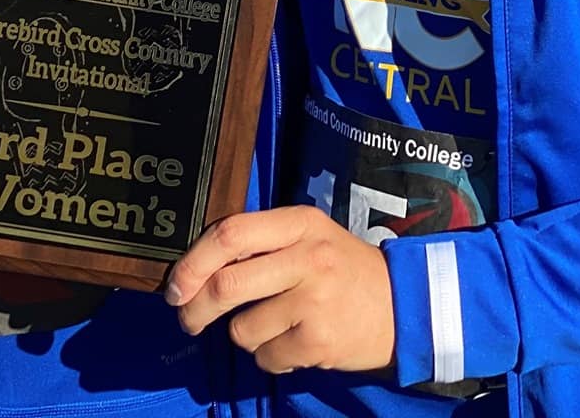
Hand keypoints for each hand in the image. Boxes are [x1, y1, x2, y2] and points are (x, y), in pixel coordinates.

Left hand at [164, 206, 395, 373]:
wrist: (404, 305)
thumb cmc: (343, 271)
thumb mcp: (309, 239)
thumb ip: (261, 245)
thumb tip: (194, 272)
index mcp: (299, 223)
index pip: (230, 233)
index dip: (193, 261)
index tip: (176, 286)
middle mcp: (307, 256)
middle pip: (226, 284)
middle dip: (196, 309)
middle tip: (188, 319)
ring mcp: (315, 300)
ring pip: (242, 328)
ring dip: (246, 335)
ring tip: (275, 326)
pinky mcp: (320, 341)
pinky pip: (266, 357)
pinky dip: (271, 357)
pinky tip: (295, 344)